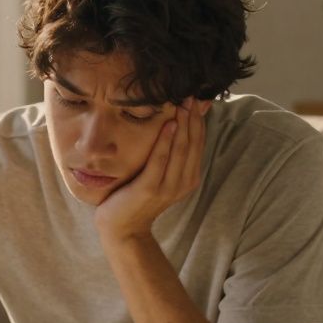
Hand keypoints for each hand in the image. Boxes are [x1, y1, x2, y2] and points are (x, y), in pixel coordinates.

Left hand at [93, 96, 211, 241]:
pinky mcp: (150, 188)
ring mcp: (168, 187)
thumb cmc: (138, 197)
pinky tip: (168, 124)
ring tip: (183, 103)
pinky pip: (160, 160)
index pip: (199, 142)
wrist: (123, 228)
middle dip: (193, 118)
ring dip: (183, 125)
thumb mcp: (160, 174)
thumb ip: (171, 153)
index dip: (199, 119)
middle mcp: (183, 182)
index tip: (197, 97)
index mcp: (189, 177)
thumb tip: (177, 125)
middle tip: (191, 94)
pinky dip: (165, 141)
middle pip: (192, 143)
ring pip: (181, 149)